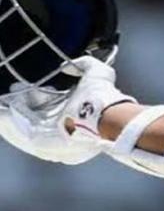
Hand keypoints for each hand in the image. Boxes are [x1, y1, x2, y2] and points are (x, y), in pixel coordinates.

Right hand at [0, 56, 134, 164]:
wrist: (105, 114)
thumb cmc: (103, 96)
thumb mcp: (97, 73)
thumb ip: (85, 64)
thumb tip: (66, 66)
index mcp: (70, 116)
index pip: (43, 108)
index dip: (30, 97)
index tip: (19, 86)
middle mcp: (60, 131)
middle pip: (30, 119)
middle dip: (17, 106)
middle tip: (8, 94)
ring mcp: (51, 141)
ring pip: (22, 127)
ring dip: (8, 116)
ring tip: (0, 105)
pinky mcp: (43, 146)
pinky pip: (20, 135)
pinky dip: (8, 123)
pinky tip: (1, 113)